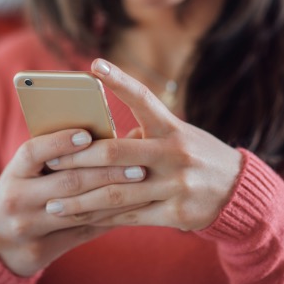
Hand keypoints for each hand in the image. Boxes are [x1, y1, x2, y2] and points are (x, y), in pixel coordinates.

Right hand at [0, 128, 145, 276]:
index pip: (33, 152)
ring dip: (115, 197)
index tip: (88, 135)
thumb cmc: (22, 193)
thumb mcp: (27, 172)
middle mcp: (17, 199)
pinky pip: (82, 233)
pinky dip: (109, 219)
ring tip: (142, 186)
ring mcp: (27, 227)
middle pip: (67, 182)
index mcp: (13, 172)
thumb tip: (107, 134)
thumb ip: (57, 156)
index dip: (60, 142)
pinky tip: (132, 209)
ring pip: (79, 210)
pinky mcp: (40, 250)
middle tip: (138, 166)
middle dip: (106, 173)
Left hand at [44, 59, 241, 231]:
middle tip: (49, 162)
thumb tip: (96, 141)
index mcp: (172, 128)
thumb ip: (140, 136)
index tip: (94, 65)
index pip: (143, 98)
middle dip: (78, 159)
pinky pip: (129, 217)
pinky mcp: (176, 213)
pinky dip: (100, 218)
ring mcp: (177, 185)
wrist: (235, 189)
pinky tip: (79, 219)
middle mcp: (175, 153)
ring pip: (117, 192)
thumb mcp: (174, 136)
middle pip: (116, 154)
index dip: (119, 81)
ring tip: (51, 203)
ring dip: (80, 199)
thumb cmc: (193, 154)